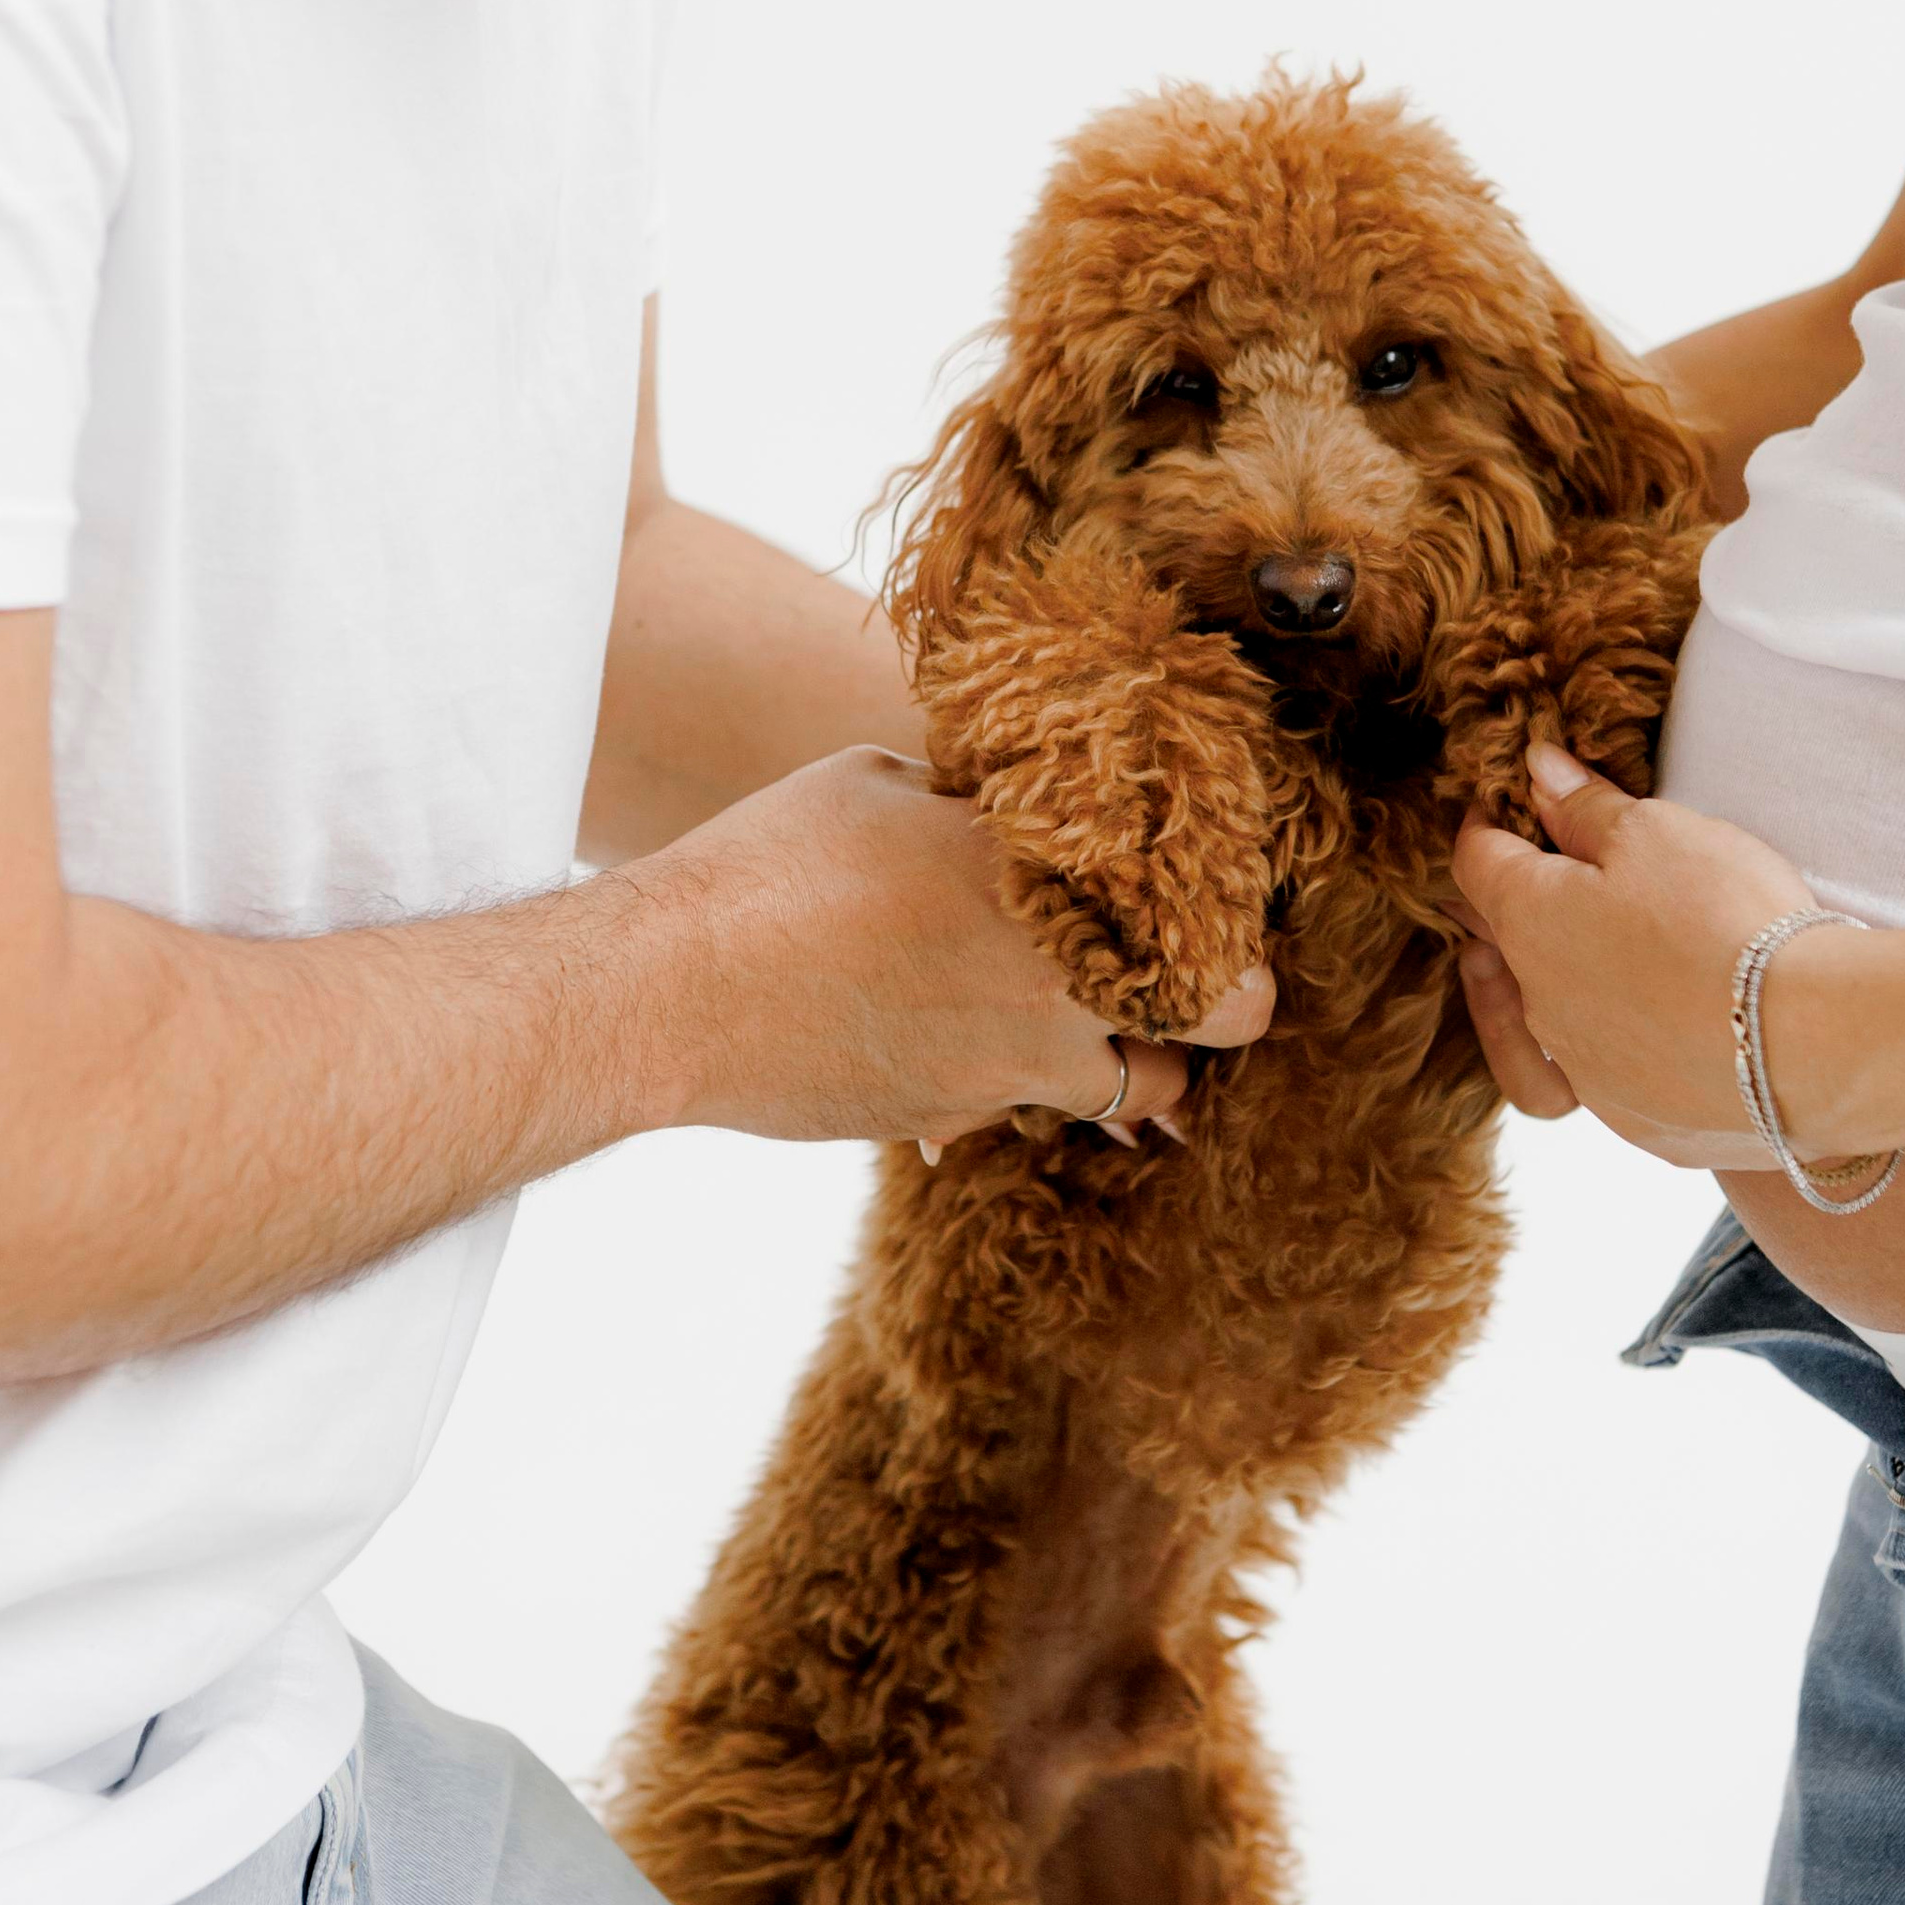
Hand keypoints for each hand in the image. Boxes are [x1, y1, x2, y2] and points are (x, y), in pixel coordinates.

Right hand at [640, 746, 1271, 1147]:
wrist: (668, 992)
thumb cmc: (772, 862)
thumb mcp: (886, 784)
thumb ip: (976, 804)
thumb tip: (1013, 806)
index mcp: (1056, 883)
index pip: (1221, 954)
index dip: (1236, 955)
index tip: (1224, 932)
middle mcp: (1057, 990)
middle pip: (1202, 1047)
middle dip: (1200, 1023)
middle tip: (1175, 986)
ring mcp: (1006, 1071)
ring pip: (1124, 1095)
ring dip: (1120, 1064)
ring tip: (1072, 1009)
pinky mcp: (949, 1120)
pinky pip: (1019, 1109)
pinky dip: (1015, 1081)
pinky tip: (959, 1028)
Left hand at [1450, 741, 1849, 1167]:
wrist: (1812, 1045)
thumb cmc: (1726, 920)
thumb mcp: (1655, 832)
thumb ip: (1587, 807)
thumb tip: (1537, 772)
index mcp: (1529, 922)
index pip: (1475, 864)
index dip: (1486, 826)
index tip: (1505, 805)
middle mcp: (1541, 1006)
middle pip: (1501, 945)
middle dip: (1508, 905)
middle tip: (1528, 875)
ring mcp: (1587, 1073)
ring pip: (1537, 1026)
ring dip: (1537, 988)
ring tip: (1558, 962)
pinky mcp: (1640, 1121)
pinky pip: (1597, 1086)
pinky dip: (1599, 1053)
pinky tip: (1630, 1035)